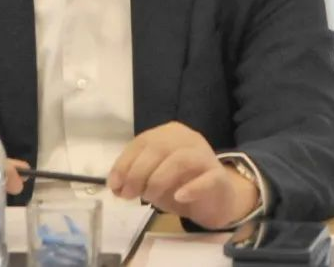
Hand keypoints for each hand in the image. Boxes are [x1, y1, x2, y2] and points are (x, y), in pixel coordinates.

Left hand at [107, 121, 258, 229]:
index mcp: (169, 133)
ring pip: (180, 160)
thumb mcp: (152, 179)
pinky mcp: (219, 177)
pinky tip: (179, 197)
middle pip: (159, 148)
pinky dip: (191, 188)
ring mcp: (205, 156)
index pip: (142, 141)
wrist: (216, 199)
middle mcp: (188, 138)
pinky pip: (206, 179)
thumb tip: (115, 186)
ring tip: (149, 198)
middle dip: (138, 173)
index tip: (114, 185)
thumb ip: (135, 177)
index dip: (125, 163)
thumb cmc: (181, 184)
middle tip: (129, 195)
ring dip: (159, 180)